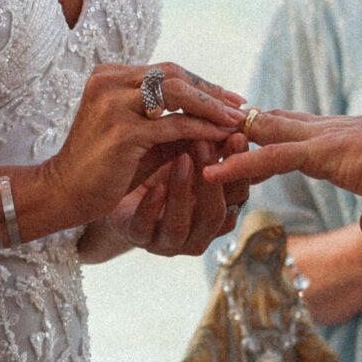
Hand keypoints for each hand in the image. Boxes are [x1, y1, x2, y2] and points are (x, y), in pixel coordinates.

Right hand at [35, 63, 243, 234]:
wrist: (65, 193)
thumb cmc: (105, 167)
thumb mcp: (141, 136)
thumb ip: (173, 123)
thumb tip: (220, 118)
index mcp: (110, 76)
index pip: (166, 70)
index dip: (202, 83)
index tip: (231, 97)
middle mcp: (109, 82)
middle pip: (174, 74)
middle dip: (211, 90)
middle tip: (240, 107)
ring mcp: (114, 105)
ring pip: (176, 93)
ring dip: (211, 106)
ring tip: (235, 121)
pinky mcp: (122, 132)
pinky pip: (173, 125)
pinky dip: (201, 129)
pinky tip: (219, 139)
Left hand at [106, 140, 251, 256]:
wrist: (122, 189)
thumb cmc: (162, 171)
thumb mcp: (188, 155)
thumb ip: (211, 146)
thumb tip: (238, 120)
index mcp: (216, 216)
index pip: (237, 198)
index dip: (239, 170)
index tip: (235, 135)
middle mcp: (195, 235)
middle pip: (214, 216)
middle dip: (212, 180)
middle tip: (206, 143)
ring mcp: (165, 241)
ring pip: (180, 226)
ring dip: (182, 191)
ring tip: (181, 158)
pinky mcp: (136, 237)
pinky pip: (145, 228)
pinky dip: (152, 207)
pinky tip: (155, 187)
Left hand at [203, 112, 361, 238]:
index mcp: (341, 139)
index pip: (290, 129)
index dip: (261, 132)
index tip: (233, 134)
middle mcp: (326, 131)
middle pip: (267, 121)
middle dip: (233, 125)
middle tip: (197, 128)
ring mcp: (323, 138)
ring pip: (262, 131)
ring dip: (227, 140)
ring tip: (189, 146)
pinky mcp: (324, 152)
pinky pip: (272, 156)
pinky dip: (240, 164)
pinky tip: (213, 172)